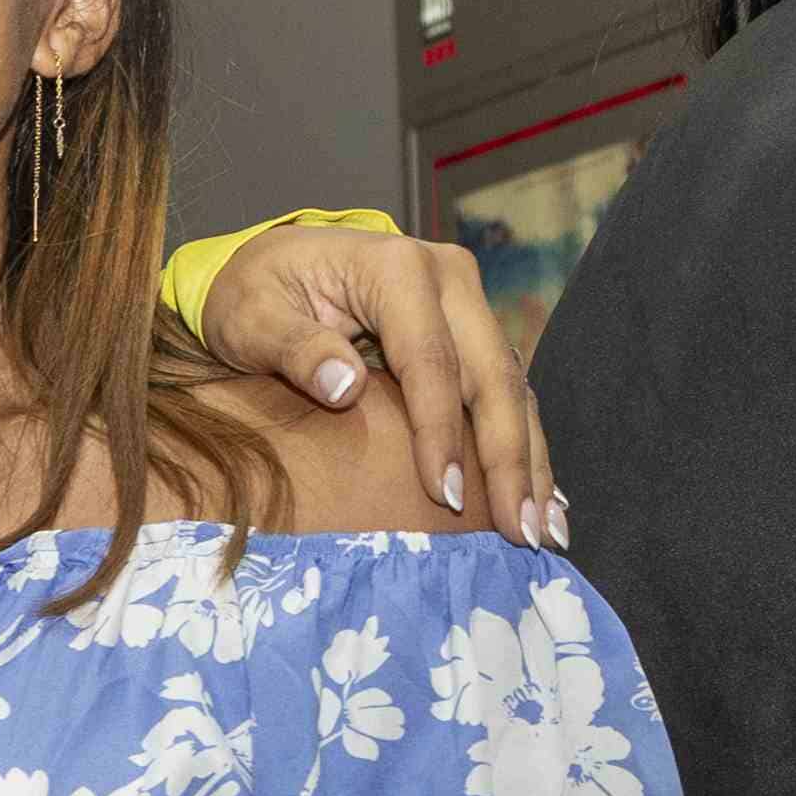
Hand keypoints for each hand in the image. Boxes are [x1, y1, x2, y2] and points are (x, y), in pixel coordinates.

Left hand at [196, 226, 559, 545]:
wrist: (272, 262)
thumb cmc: (254, 293)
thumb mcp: (250, 317)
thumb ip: (293, 348)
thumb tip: (344, 389)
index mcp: (397, 268)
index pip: (430, 361)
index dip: (440, 432)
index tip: (444, 496)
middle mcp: (448, 279)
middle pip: (492, 375)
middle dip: (508, 458)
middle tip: (520, 532)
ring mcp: (467, 303)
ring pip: (511, 387)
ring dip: (529, 460)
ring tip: (544, 529)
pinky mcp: (472, 331)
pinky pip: (504, 391)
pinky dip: (521, 444)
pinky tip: (540, 496)